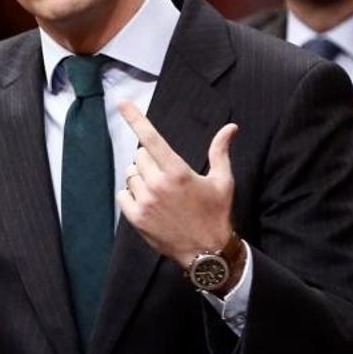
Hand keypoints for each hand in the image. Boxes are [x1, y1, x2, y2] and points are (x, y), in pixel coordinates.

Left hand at [115, 100, 237, 267]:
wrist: (206, 251)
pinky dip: (132, 195)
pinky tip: (149, 203)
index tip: (121, 102)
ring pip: (130, 175)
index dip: (135, 119)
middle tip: (167, 176)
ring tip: (160, 192)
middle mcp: (158, 184)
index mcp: (178, 171)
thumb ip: (220, 151)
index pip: (152, 138)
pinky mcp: (136, 217)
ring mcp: (145, 201)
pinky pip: (123, 194)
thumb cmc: (216, 213)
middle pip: (139, 156)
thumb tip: (231, 128)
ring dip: (141, 178)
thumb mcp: (222, 181)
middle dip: (150, 161)